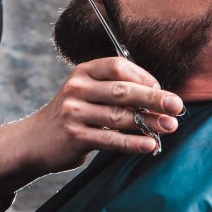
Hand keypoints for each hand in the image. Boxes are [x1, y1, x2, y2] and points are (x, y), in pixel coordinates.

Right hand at [23, 57, 183, 172]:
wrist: (35, 140)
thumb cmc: (72, 114)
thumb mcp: (86, 92)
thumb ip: (114, 89)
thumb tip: (158, 95)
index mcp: (83, 72)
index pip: (118, 66)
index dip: (143, 77)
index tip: (161, 89)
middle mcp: (77, 89)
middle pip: (122, 91)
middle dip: (154, 99)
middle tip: (177, 106)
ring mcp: (74, 112)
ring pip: (119, 116)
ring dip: (149, 123)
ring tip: (170, 126)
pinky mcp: (75, 136)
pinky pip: (110, 140)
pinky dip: (133, 143)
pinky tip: (150, 145)